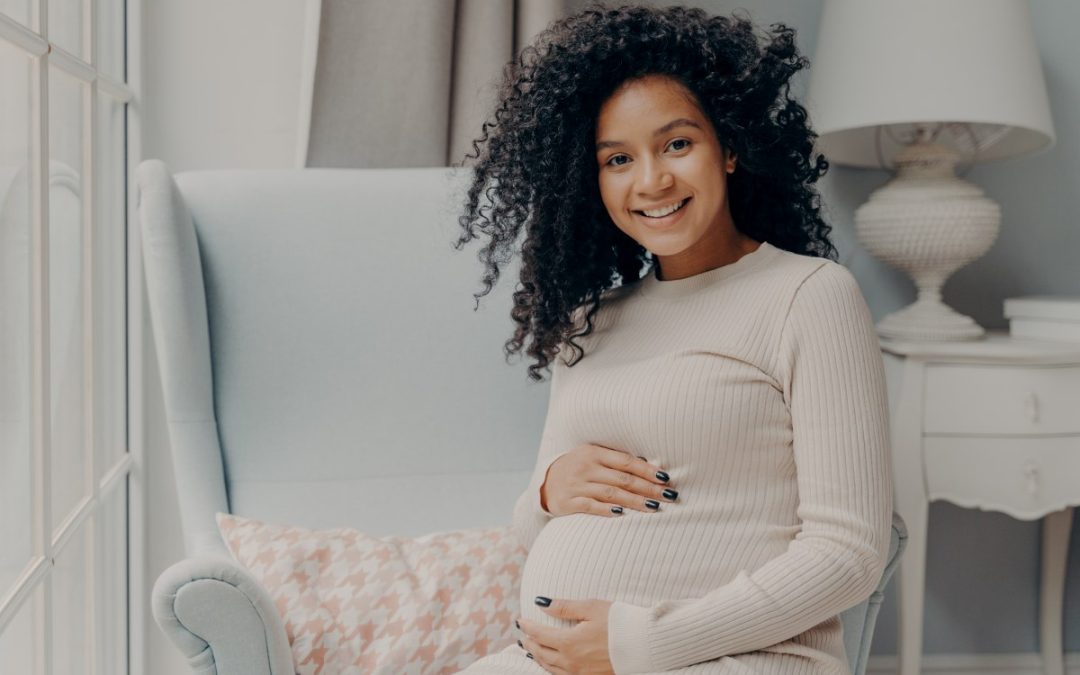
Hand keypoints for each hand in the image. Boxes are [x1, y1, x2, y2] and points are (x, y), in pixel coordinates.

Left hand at [517, 598, 613, 674]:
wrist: (644, 646)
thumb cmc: (620, 622)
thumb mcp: (591, 608)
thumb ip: (564, 607)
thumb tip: (541, 602)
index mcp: (569, 643)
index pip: (540, 634)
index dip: (528, 627)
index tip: (520, 621)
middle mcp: (571, 661)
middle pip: (542, 653)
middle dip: (530, 643)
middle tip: (523, 636)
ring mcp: (580, 673)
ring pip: (550, 667)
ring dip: (538, 657)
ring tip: (531, 650)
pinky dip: (551, 668)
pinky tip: (551, 664)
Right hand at [540, 444, 676, 516]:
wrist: (545, 482)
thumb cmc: (578, 469)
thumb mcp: (592, 457)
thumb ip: (615, 461)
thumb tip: (649, 465)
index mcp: (594, 453)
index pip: (626, 462)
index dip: (647, 470)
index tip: (666, 479)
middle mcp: (585, 467)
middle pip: (622, 479)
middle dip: (648, 488)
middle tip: (668, 496)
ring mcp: (576, 485)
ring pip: (611, 493)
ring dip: (634, 501)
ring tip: (654, 507)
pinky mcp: (568, 503)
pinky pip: (591, 506)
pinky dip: (607, 510)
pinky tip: (622, 514)